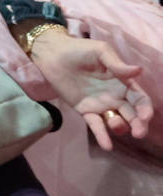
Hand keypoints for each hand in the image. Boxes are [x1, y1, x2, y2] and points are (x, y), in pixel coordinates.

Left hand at [30, 29, 152, 150]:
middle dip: (138, 124)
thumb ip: (117, 65)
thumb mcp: (100, 52)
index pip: (140, 99)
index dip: (145, 109)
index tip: (145, 116)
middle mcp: (115, 96)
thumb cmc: (79, 49)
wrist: (52, 53)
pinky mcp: (85, 110)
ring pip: (116, 121)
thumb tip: (139, 70)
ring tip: (115, 125)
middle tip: (138, 132)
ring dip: (119, 127)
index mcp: (122, 83)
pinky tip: (107, 146)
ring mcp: (100, 105)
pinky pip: (96, 125)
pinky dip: (102, 136)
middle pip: (132, 114)